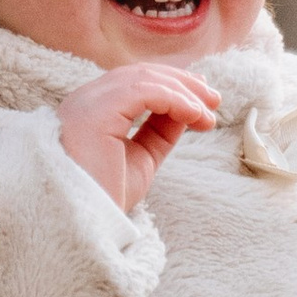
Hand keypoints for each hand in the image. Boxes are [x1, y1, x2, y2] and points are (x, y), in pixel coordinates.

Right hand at [58, 64, 218, 213]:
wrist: (81, 223)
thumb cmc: (104, 196)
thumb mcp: (142, 158)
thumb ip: (160, 131)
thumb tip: (187, 110)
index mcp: (93, 110)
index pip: (134, 82)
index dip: (171, 85)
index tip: (202, 100)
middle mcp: (86, 100)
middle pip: (140, 74)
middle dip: (182, 83)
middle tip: (214, 100)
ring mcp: (88, 103)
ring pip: (144, 79)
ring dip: (184, 92)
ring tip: (208, 113)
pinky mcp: (95, 111)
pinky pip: (144, 91)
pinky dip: (175, 99)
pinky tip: (194, 115)